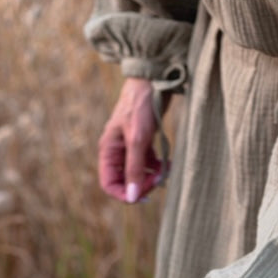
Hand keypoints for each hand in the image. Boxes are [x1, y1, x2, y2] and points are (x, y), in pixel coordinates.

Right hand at [98, 77, 164, 202]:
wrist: (152, 80)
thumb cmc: (140, 106)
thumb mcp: (137, 140)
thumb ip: (134, 169)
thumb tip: (132, 197)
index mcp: (108, 150)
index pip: (109, 184)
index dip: (124, 194)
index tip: (143, 195)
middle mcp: (117, 150)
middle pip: (125, 181)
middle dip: (142, 184)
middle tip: (159, 180)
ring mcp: (130, 146)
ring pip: (138, 173)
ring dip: (152, 176)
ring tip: (166, 171)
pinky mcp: (143, 141)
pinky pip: (148, 163)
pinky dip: (158, 166)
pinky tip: (169, 163)